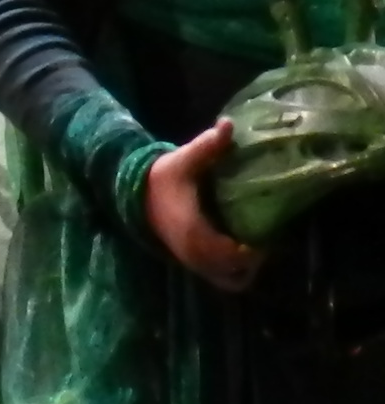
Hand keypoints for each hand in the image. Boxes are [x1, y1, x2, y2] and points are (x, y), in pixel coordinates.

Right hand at [143, 121, 258, 290]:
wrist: (134, 194)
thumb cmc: (162, 178)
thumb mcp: (183, 160)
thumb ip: (207, 146)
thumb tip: (227, 124)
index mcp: (192, 230)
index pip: (229, 253)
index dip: (253, 252)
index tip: (270, 238)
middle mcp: (192, 251)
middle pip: (233, 271)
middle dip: (254, 261)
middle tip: (270, 241)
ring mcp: (190, 260)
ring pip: (227, 280)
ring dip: (245, 270)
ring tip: (259, 250)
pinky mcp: (190, 262)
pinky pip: (218, 278)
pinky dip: (233, 273)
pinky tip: (244, 255)